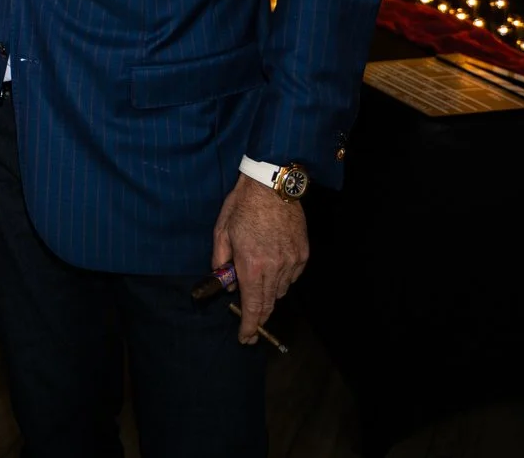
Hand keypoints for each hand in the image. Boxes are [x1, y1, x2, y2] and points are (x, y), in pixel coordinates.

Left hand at [212, 175, 308, 343]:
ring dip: (268, 293)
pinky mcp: (303, 254)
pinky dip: (282, 278)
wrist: (272, 185)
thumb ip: (221, 260)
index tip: (245, 337)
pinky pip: (292, 277)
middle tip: (250, 323)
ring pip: (280, 291)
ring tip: (257, 279)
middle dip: (258, 316)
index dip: (249, 326)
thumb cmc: (243, 205)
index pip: (252, 306)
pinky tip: (273, 265)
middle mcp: (274, 268)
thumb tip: (225, 282)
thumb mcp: (222, 231)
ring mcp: (291, 262)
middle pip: (268, 304)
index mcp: (251, 265)